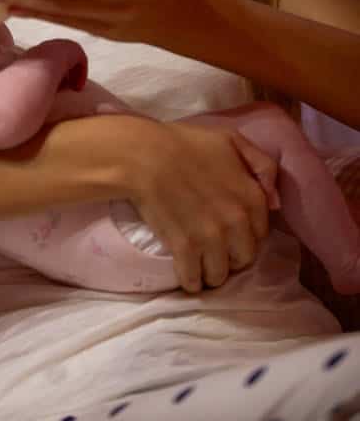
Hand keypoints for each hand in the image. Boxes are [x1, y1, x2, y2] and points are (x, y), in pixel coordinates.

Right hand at [122, 116, 272, 291]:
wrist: (144, 155)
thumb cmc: (185, 144)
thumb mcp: (231, 140)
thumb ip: (263, 166)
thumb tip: (276, 202)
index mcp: (252, 197)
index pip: (261, 234)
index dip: (246, 234)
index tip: (232, 232)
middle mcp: (237, 222)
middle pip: (243, 259)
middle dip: (231, 256)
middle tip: (215, 248)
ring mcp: (211, 238)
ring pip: (220, 275)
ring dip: (211, 272)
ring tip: (199, 262)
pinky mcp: (185, 249)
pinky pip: (194, 280)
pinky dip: (190, 281)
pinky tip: (186, 274)